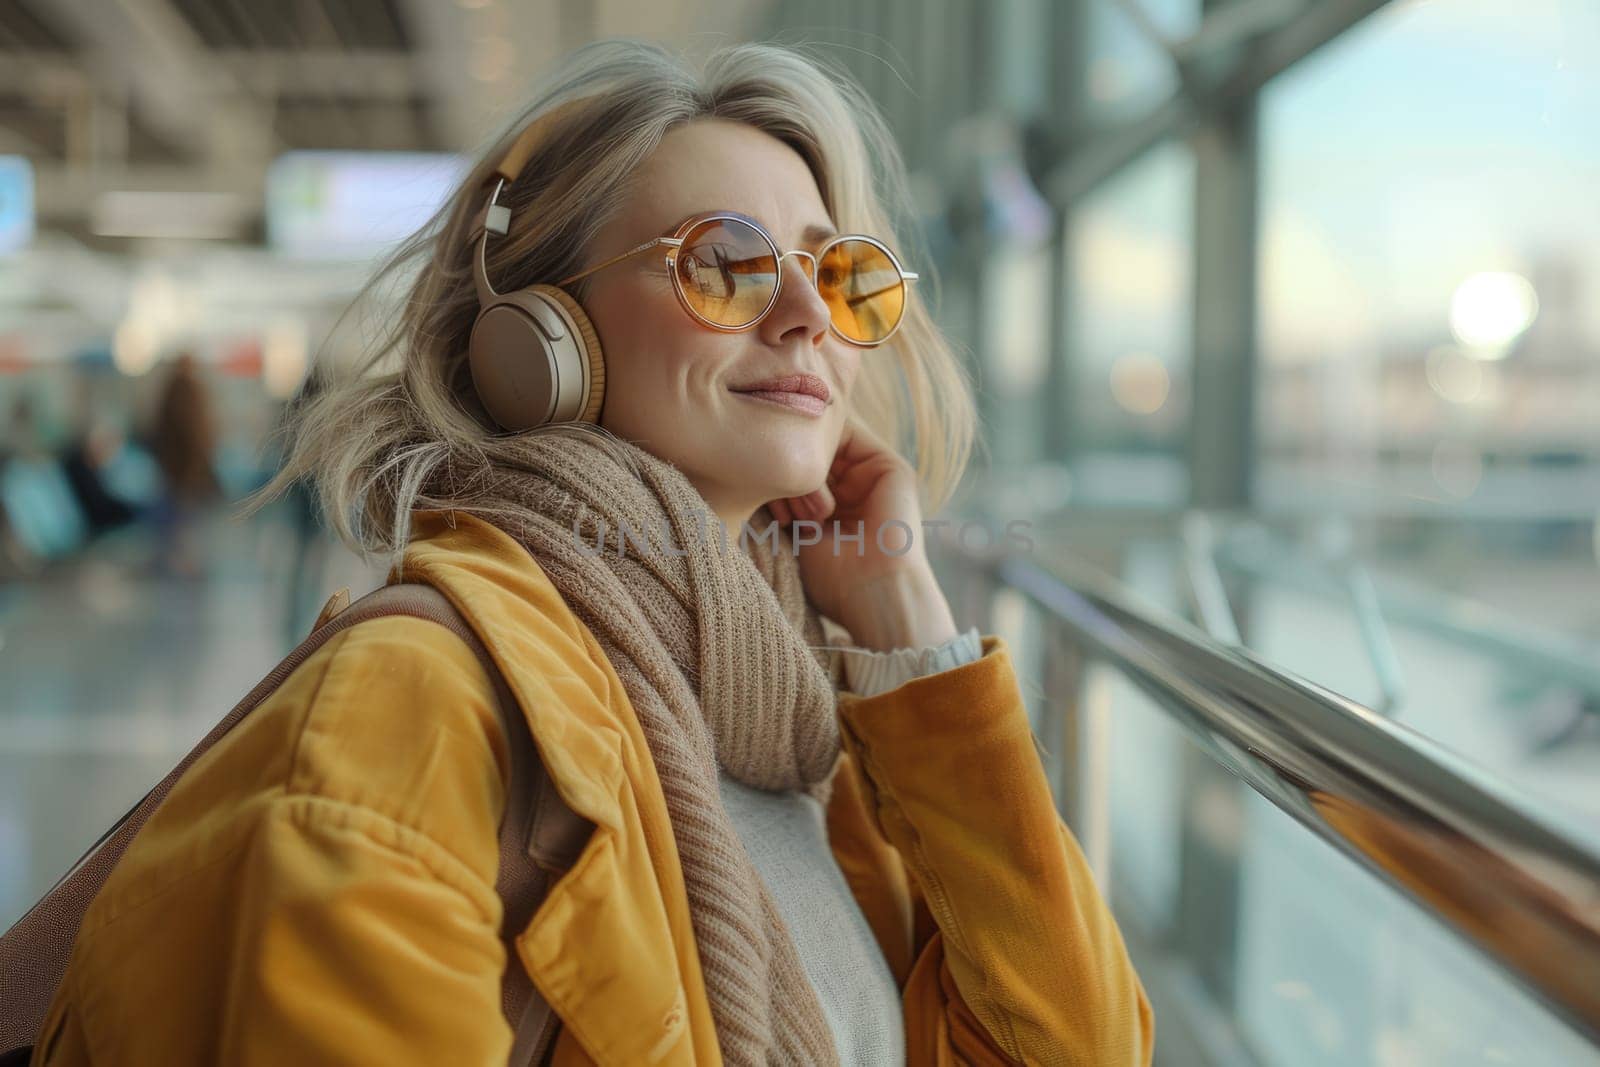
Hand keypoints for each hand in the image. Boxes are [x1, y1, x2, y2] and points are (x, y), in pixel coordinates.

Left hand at [766, 420, 957, 649]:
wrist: (876, 596)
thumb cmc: (835, 581)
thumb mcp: (802, 536)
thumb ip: (789, 502)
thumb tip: (765, 472)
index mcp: (839, 510)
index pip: (802, 471)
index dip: (778, 471)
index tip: (758, 488)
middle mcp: (858, 491)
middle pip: (812, 453)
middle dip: (788, 464)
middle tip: (773, 493)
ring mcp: (875, 477)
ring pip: (826, 443)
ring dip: (803, 459)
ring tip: (792, 495)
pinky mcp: (891, 468)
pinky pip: (848, 435)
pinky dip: (822, 446)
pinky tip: (808, 475)